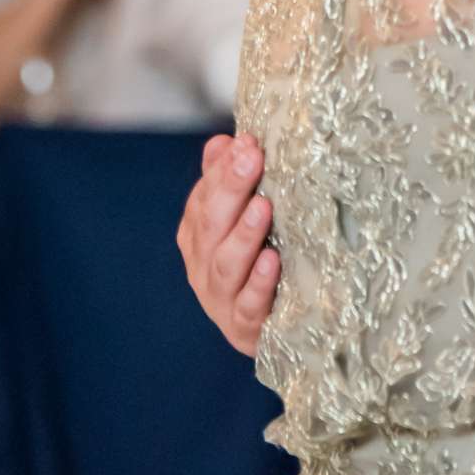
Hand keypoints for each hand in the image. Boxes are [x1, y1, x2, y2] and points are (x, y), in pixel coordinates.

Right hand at [175, 133, 279, 354]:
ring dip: (244, 235)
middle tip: (252, 159)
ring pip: (226, 265)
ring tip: (263, 207)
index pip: (203, 200)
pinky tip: (272, 260)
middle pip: (211, 226)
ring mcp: (221, 300)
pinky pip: (248, 306)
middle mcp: (203, 267)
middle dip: (230, 190)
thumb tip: (224, 141)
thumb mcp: (242, 221)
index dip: (221, 171)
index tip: (247, 142)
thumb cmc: (259, 262)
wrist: (276, 333)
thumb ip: (228, 183)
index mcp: (199, 237)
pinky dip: (259, 283)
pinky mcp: (245, 329)